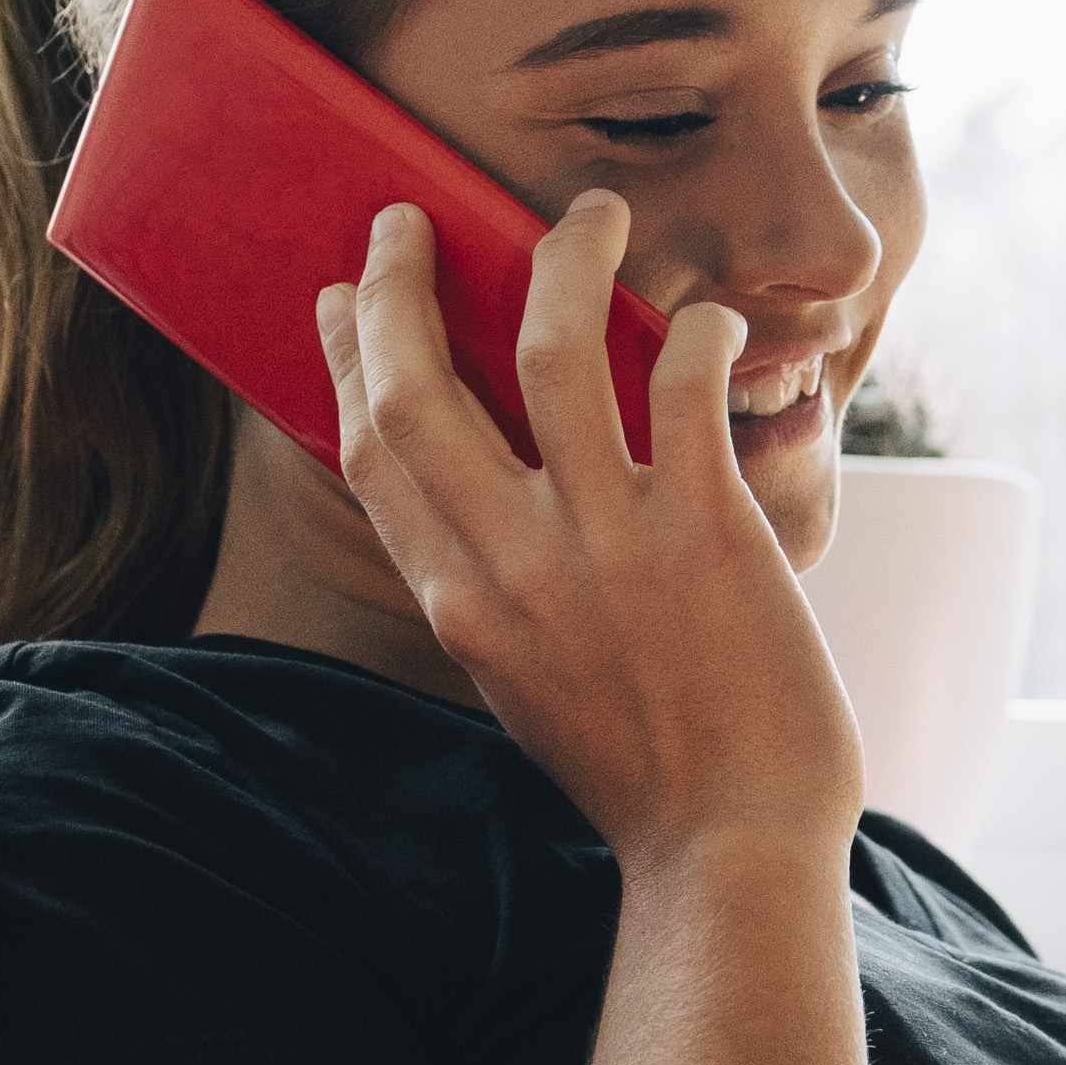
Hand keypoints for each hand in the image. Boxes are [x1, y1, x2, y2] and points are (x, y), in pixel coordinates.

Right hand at [314, 192, 861, 862]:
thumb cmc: (644, 777)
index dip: (345, 359)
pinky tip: (711, 320)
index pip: (369, 451)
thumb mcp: (527, 682)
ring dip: (565, 259)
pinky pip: (685, 387)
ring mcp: (605, 540)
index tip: (335, 298)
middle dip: (400, 283)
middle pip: (416, 385)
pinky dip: (697, 334)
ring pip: (551, 347)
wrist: (730, 849)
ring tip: (592, 214)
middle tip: (409, 218)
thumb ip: (496, 594)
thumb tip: (489, 516)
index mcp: (458, 601)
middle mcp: (511, 561)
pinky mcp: (704, 530)